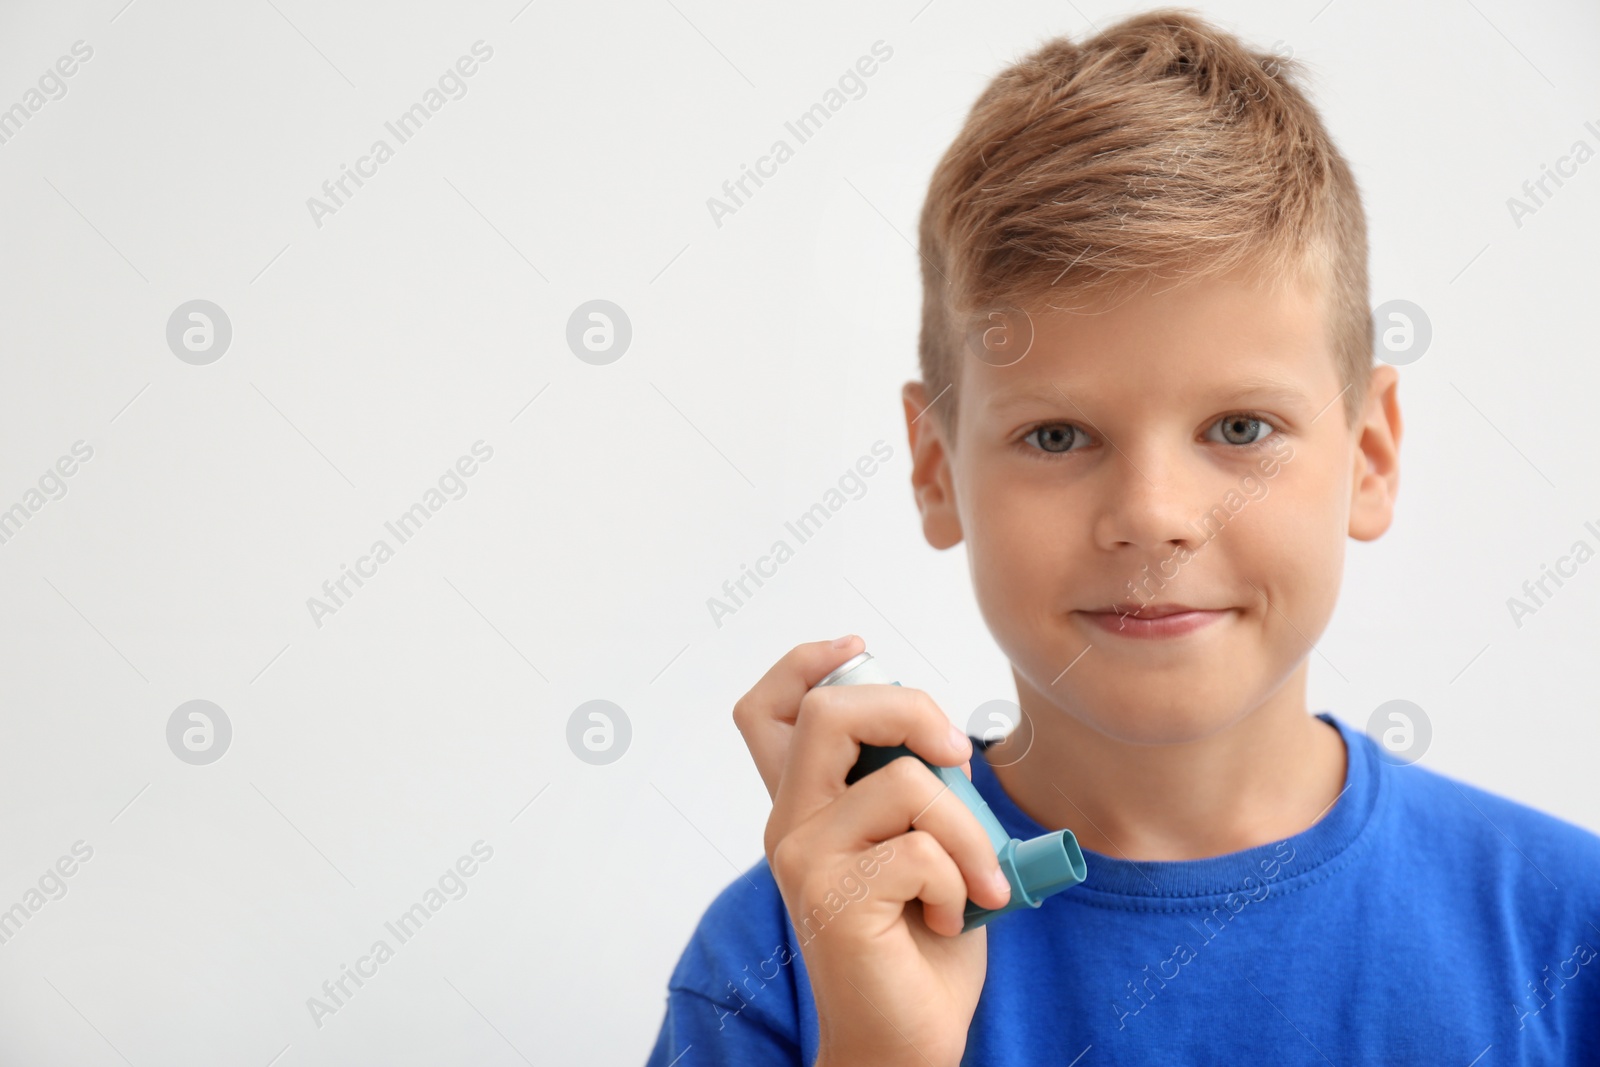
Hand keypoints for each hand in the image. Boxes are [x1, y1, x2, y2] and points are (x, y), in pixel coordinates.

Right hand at [732, 637, 1011, 1066]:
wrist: (906, 1038)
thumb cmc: (920, 942)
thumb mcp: (920, 844)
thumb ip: (910, 789)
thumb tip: (941, 741)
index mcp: (807, 806)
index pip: (768, 711)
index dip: (804, 662)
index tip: (857, 649)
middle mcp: (790, 824)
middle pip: (830, 711)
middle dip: (911, 709)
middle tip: (957, 753)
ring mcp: (804, 858)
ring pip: (901, 782)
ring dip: (967, 828)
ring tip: (979, 878)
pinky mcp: (832, 898)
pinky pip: (921, 850)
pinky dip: (961, 880)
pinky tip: (950, 917)